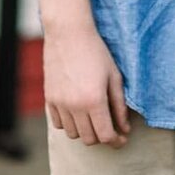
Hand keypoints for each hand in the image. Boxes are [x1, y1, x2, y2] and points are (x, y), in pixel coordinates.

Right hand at [43, 22, 129, 146]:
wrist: (68, 32)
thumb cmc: (95, 51)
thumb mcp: (114, 76)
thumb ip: (120, 105)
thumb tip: (124, 129)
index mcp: (94, 100)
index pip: (105, 136)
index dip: (116, 141)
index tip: (121, 139)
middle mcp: (75, 106)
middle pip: (89, 139)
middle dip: (101, 136)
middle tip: (109, 125)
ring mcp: (60, 103)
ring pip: (73, 134)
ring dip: (84, 130)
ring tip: (92, 116)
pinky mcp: (49, 98)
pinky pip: (59, 124)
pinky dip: (69, 123)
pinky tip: (77, 111)